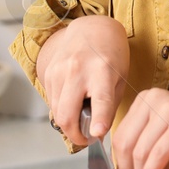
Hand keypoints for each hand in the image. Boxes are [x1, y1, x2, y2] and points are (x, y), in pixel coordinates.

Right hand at [34, 15, 128, 146]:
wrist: (91, 29)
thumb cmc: (110, 55)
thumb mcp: (119, 79)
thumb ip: (108, 107)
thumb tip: (96, 133)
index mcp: (102, 70)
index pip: (100, 100)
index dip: (98, 120)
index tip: (97, 136)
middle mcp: (77, 69)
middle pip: (67, 115)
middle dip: (75, 135)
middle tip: (86, 138)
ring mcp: (59, 70)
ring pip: (57, 113)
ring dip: (68, 124)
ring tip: (82, 120)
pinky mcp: (48, 73)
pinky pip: (52, 102)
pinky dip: (62, 109)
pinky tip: (73, 101)